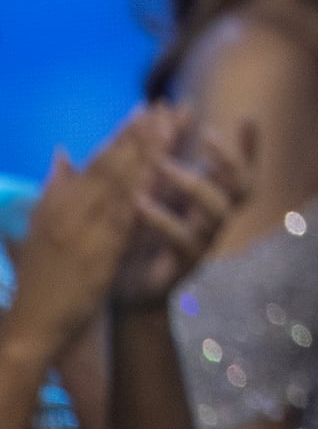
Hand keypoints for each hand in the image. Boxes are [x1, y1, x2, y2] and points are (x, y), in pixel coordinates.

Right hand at [1, 119, 155, 356]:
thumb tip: (62, 151)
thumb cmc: (38, 276)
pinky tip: (167, 174)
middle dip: (143, 133)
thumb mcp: (40, 224)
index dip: (123, 132)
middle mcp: (70, 210)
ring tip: (174, 126)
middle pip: (114, 164)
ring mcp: (86, 230)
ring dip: (151, 152)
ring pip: (124, 183)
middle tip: (168, 105)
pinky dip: (147, 192)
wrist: (32, 323)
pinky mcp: (101, 252)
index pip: (97, 159)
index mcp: (58, 202)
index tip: (145, 108)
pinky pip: (129, 217)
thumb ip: (54, 187)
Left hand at [110, 109, 253, 308]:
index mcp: (210, 200)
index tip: (249, 117)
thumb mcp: (153, 191)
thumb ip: (168, 154)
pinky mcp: (184, 264)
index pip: (241, 170)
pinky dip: (162, 217)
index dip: (250, 147)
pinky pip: (183, 239)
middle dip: (230, 158)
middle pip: (243, 186)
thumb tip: (179, 108)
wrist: (126, 292)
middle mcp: (215, 219)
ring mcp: (204, 242)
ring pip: (218, 210)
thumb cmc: (140, 236)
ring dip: (193, 183)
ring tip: (162, 164)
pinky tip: (138, 201)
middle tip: (208, 135)